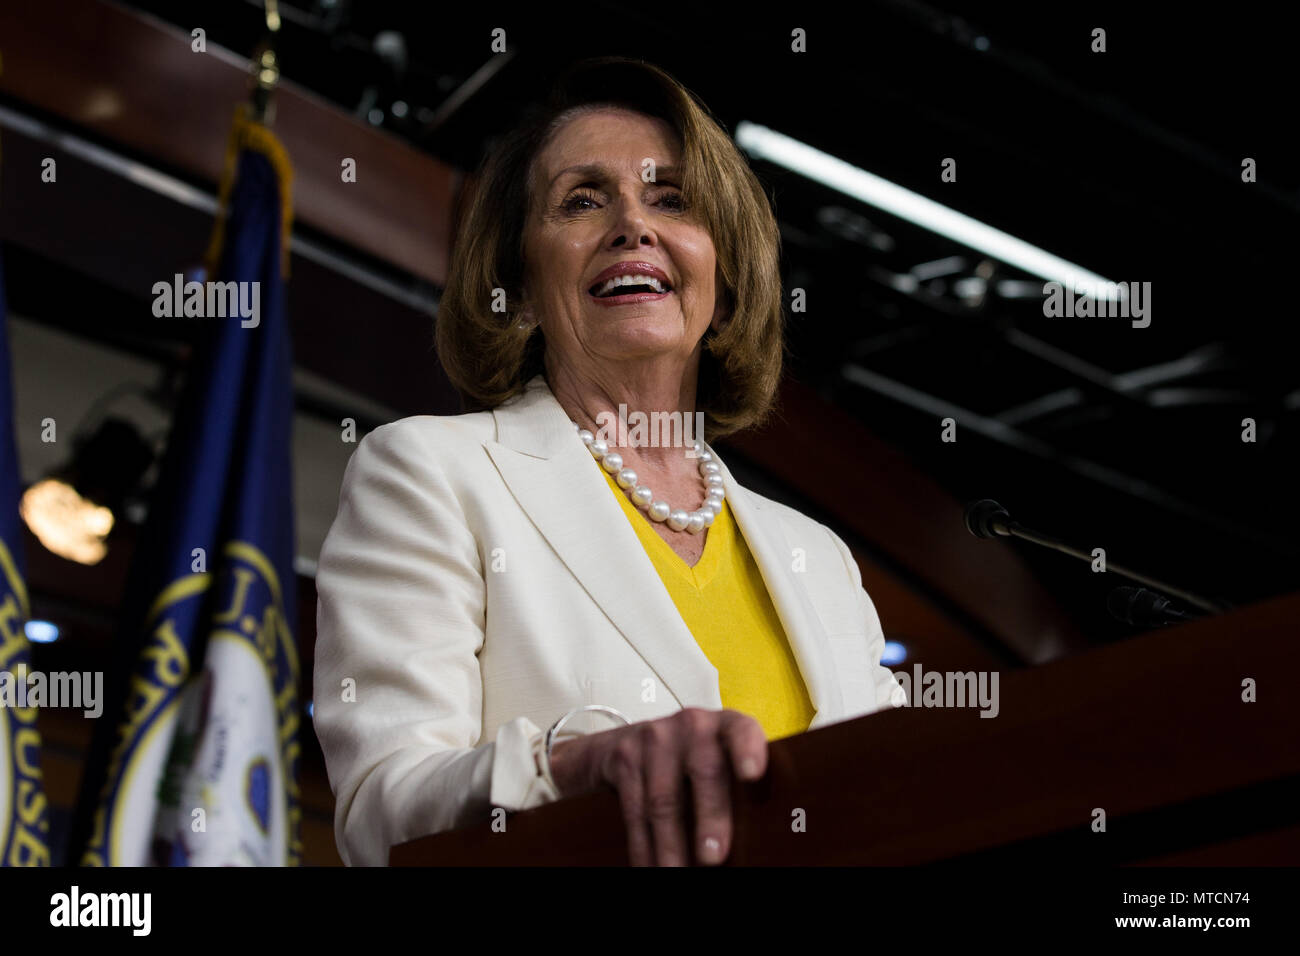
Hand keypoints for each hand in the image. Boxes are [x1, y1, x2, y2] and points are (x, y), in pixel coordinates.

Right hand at [546, 707, 766, 865]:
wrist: (636, 740)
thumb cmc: (698, 761)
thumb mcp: (723, 760)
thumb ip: (742, 788)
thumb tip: (762, 840)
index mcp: (727, 726)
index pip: (742, 731)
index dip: (748, 750)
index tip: (753, 775)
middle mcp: (692, 725)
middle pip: (704, 771)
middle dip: (710, 817)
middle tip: (714, 857)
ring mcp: (655, 738)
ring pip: (663, 799)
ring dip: (672, 845)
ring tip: (678, 874)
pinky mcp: (625, 758)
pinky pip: (634, 810)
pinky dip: (643, 847)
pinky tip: (651, 869)